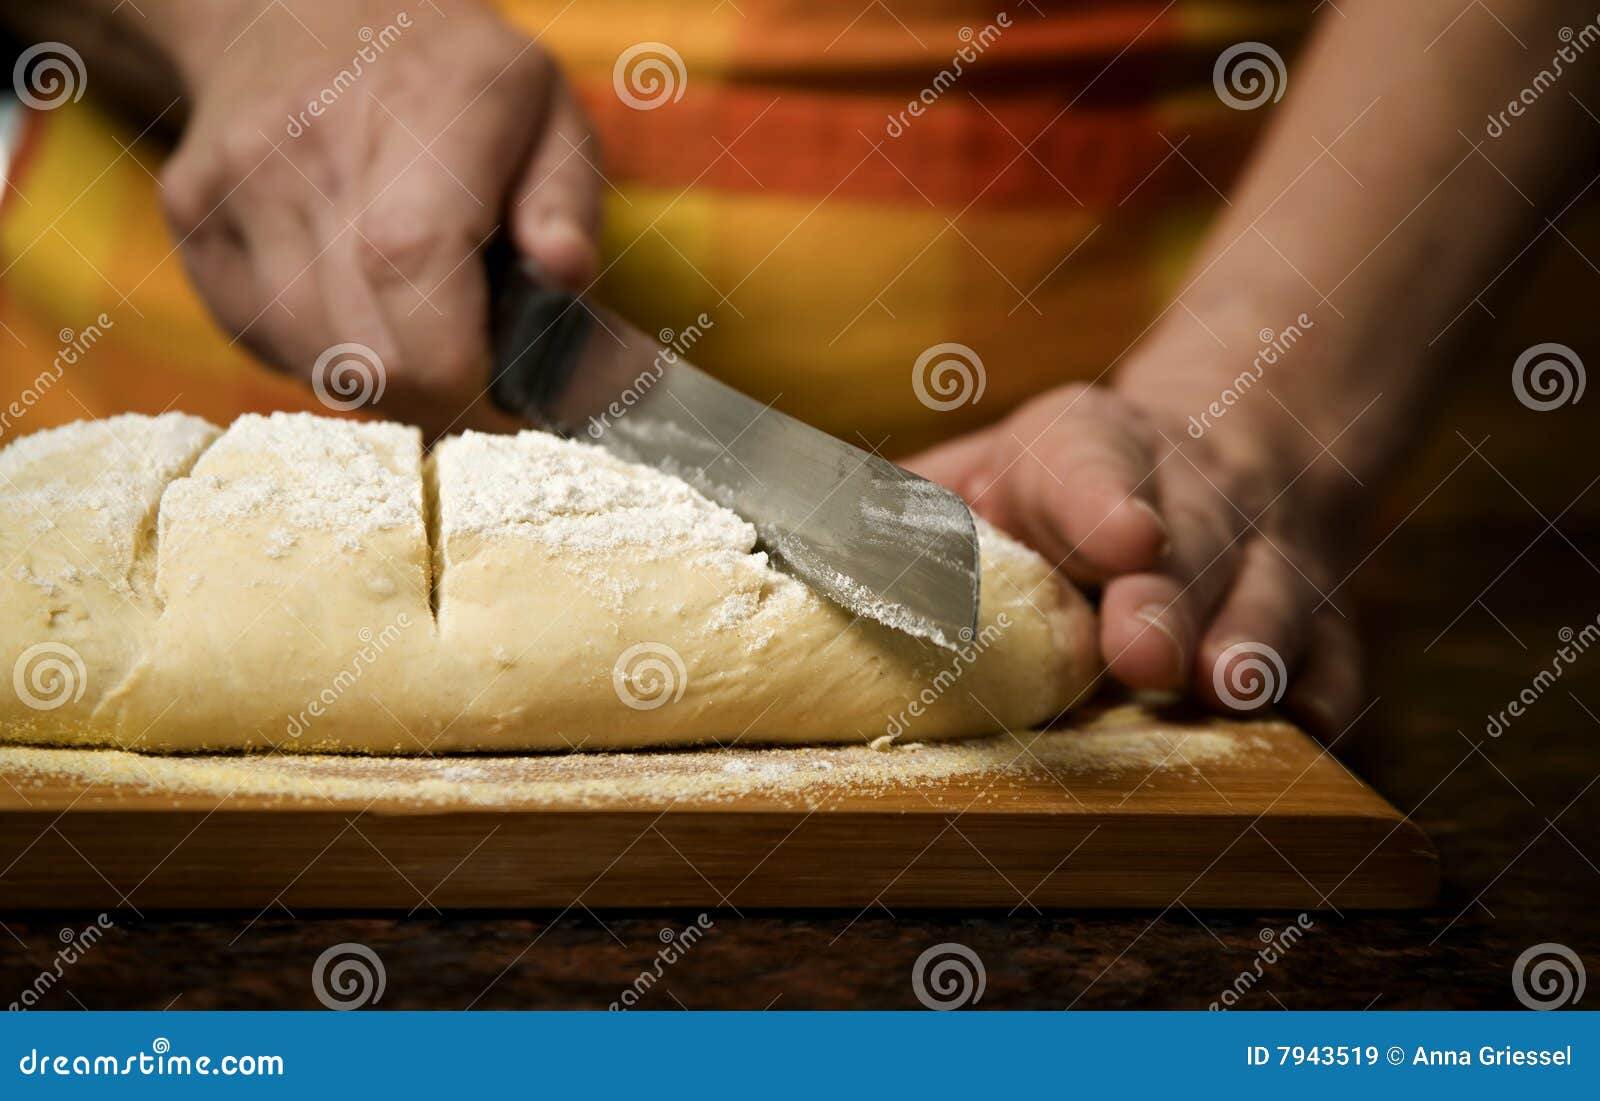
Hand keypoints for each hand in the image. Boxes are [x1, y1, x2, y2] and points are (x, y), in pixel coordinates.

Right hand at [153, 0, 600, 435]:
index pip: (411, 262)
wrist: (299, 10)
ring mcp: (237, 181)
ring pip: (315, 360)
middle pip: (366, 344)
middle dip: (436, 394)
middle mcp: (312, 140)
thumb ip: (566, 202)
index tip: (505, 402)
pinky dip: (324, 356)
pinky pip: (266, 342)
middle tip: (474, 377)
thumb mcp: (545, 109)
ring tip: (418, 329)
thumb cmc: (450, 78)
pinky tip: (355, 305)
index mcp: (426, 105)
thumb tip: (564, 277)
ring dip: (382, 381)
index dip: (460, 369)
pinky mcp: (192, 219)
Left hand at [904, 381, 1363, 735]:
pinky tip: (1311, 724)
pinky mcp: (1321, 612)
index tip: (1121, 541)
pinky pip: (1337, 652)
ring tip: (1232, 687)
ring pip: (1269, 592)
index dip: (1103, 504)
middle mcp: (1189, 493)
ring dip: (1252, 641)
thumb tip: (810, 547)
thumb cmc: (1071, 484)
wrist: (1231, 442)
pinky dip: (1325, 688)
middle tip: (1144, 654)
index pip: (1091, 461)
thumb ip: (913, 508)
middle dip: (1168, 599)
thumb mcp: (990, 466)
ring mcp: (1264, 551)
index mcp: (1089, 450)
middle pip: (1186, 543)